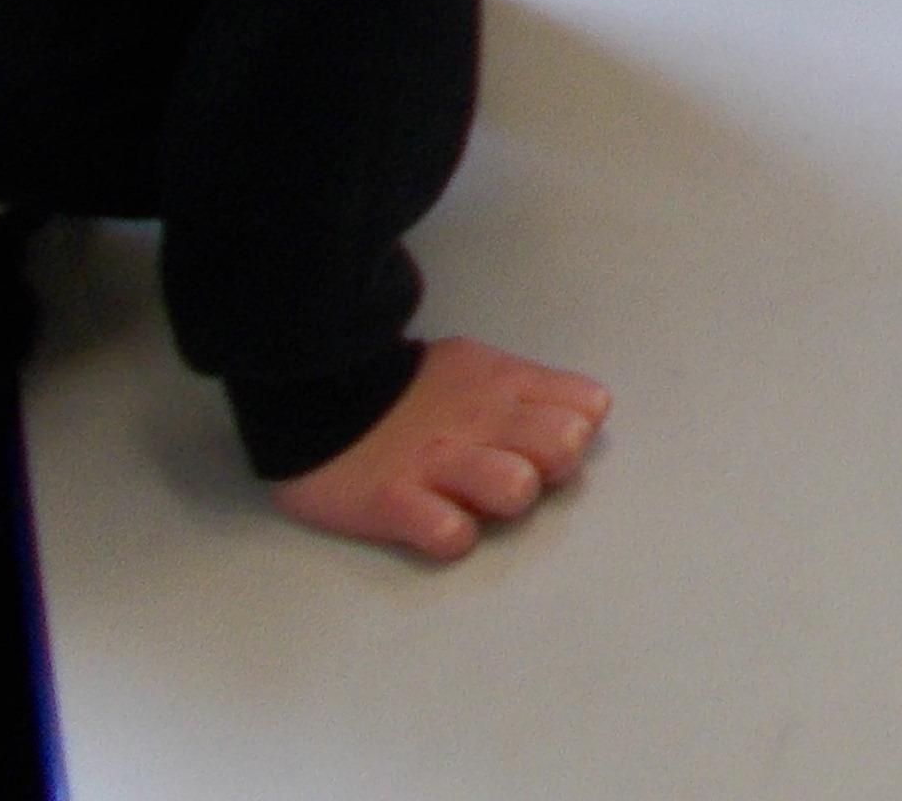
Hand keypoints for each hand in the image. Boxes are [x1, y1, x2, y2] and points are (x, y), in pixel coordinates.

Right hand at [269, 336, 610, 563]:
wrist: (314, 392)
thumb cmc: (407, 391)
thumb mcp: (476, 367)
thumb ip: (527, 391)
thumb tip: (583, 417)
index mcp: (504, 384)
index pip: (587, 407)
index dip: (576, 429)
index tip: (544, 442)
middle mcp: (481, 420)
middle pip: (564, 447)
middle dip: (551, 468)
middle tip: (514, 472)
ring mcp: (438, 463)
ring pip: (517, 490)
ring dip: (502, 501)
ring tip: (470, 498)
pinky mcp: (394, 502)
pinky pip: (450, 534)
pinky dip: (449, 535)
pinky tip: (432, 521)